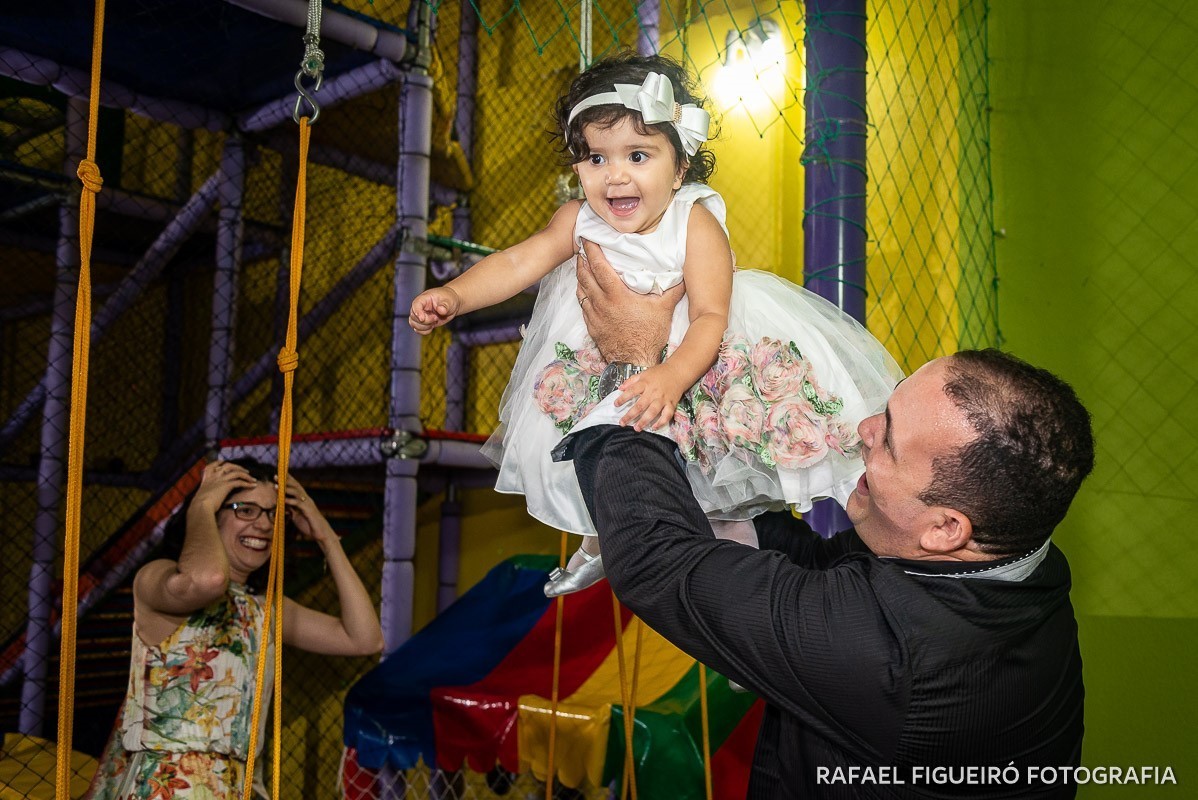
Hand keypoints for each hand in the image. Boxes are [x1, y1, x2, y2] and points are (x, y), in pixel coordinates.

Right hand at [193, 461, 256, 511]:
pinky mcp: (226, 485)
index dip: (219, 462)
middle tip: (246, 471)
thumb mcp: (201, 495)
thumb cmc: (199, 505)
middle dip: (238, 467)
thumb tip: (207, 497)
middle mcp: (214, 476)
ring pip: (237, 472)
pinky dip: (247, 483)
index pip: (211, 466)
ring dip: (246, 475)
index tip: (224, 462)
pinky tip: (253, 486)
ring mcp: (220, 479)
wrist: (200, 507)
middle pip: (228, 465)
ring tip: (253, 479)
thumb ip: (206, 492)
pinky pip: (240, 482)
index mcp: (206, 478)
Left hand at [281, 474, 337, 546]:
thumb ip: (291, 509)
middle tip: (275, 476)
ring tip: (277, 486)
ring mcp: (308, 504)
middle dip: (285, 481)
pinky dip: (290, 501)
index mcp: (303, 500)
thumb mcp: (297, 516)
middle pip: (296, 486)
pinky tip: (283, 500)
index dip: (287, 480)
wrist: (321, 533)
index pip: (295, 487)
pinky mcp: (308, 510)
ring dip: (286, 489)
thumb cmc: (309, 525)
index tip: (278, 474)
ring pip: (297, 493)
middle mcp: (306, 499)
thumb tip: (283, 505)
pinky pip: (298, 504)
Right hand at [409, 286, 461, 333]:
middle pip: (413, 316)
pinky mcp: (424, 323)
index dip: (417, 312)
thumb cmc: (449, 299)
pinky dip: (424, 331)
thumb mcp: (449, 301)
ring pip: (413, 324)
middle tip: (436, 318)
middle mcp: (420, 307)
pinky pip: (418, 329)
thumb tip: (441, 310)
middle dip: (424, 321)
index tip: (422, 319)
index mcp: (424, 299)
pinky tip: (432, 327)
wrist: (452, 305)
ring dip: (424, 327)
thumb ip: (445, 306)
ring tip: (435, 321)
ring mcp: (421, 315)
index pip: (416, 304)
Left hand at [576, 239, 682, 364]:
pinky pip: (583, 306)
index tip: (587, 238)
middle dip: (582, 260)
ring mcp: (595, 316)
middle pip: (585, 276)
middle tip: (581, 248)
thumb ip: (672, 290)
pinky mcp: (592, 326)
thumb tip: (683, 275)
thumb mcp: (664, 309)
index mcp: (617, 295)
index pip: (599, 267)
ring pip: (581, 290)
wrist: (635, 362)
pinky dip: (582, 294)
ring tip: (581, 265)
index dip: (592, 251)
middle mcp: (602, 303)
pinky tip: (584, 290)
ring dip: (579, 276)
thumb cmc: (650, 335)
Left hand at [615, 364, 682, 430]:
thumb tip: (620, 388)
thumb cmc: (660, 373)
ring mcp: (663, 399)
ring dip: (644, 421)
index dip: (623, 398)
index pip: (631, 391)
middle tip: (622, 423)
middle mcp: (653, 392)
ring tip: (636, 428)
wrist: (678, 371)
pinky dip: (661, 422)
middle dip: (630, 415)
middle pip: (640, 405)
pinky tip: (654, 427)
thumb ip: (631, 381)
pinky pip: (667, 415)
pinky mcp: (671, 404)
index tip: (616, 405)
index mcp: (645, 383)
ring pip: (652, 412)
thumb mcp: (644, 373)